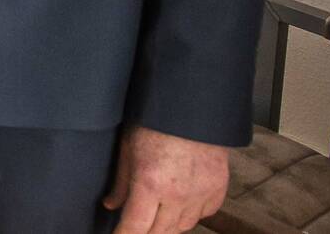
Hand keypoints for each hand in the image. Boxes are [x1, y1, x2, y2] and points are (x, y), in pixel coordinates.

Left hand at [103, 124, 227, 233]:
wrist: (193, 107)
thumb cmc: (155, 122)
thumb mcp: (128, 148)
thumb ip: (120, 182)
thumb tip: (111, 205)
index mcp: (150, 184)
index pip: (135, 227)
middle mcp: (177, 194)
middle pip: (160, 232)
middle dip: (144, 233)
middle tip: (135, 228)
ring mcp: (200, 194)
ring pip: (182, 227)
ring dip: (167, 226)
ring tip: (155, 218)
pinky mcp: (218, 189)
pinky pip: (203, 214)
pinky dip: (191, 214)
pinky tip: (179, 206)